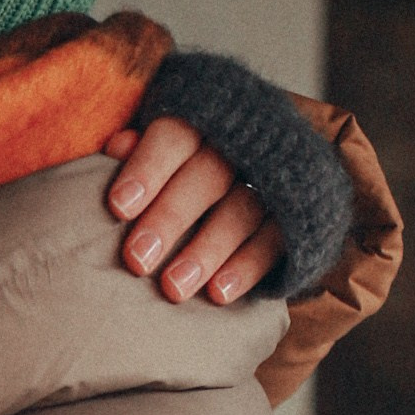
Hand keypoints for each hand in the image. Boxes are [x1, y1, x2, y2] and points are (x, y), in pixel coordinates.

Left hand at [103, 116, 285, 305]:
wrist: (277, 172)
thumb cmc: (193, 167)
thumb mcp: (167, 152)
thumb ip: (142, 151)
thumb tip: (115, 148)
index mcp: (204, 120)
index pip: (176, 135)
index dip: (147, 168)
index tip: (117, 208)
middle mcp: (243, 143)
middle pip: (208, 174)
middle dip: (170, 216)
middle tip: (136, 260)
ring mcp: (276, 178)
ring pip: (243, 209)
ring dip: (206, 250)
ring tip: (173, 288)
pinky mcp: (300, 213)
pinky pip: (276, 240)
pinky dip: (246, 267)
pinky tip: (217, 294)